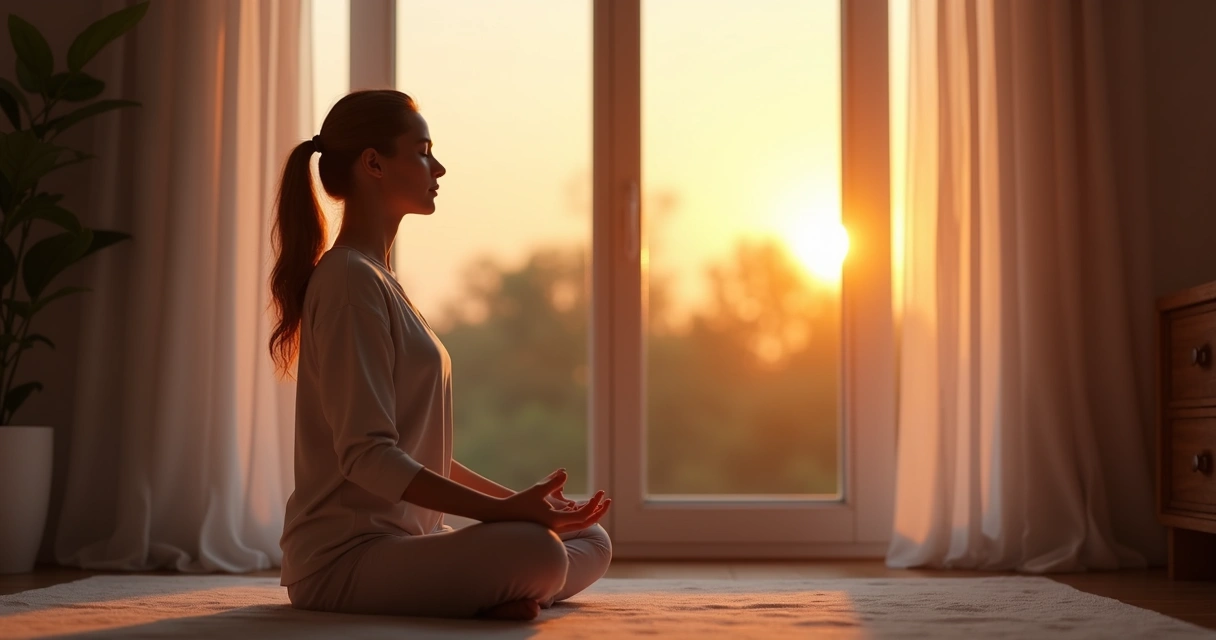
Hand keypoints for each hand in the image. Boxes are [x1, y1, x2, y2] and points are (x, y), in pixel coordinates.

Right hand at [492, 469, 610, 533]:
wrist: (503, 516)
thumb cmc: (519, 502)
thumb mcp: (537, 490)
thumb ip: (552, 481)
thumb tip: (565, 472)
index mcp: (556, 521)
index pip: (583, 517)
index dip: (594, 505)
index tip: (600, 494)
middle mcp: (558, 528)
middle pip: (585, 523)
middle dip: (598, 512)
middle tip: (607, 500)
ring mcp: (555, 529)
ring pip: (580, 524)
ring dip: (591, 513)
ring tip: (599, 500)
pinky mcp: (552, 526)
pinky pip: (572, 522)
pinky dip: (580, 514)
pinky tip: (581, 504)